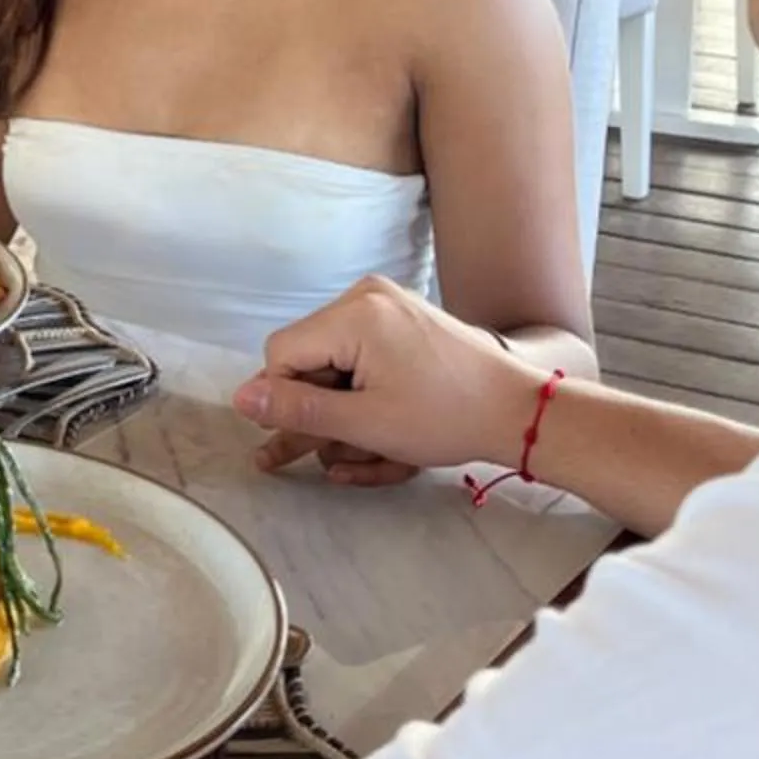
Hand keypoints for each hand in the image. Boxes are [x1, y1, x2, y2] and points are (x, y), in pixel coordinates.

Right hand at [235, 276, 539, 484]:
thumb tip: (240, 399)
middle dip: (323, 416)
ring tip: (374, 458)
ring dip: (348, 417)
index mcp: (354, 312)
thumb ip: (298, 410)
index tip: (313, 440)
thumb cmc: (447, 416)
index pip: (282, 354)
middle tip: (339, 462)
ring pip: (337, 366)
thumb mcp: (365, 423)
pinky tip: (386, 437)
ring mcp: (387, 306)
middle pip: (310, 359)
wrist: (518, 409)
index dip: (289, 402)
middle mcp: (365, 296)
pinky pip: (364, 361)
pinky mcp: (403, 322)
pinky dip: (369, 400)